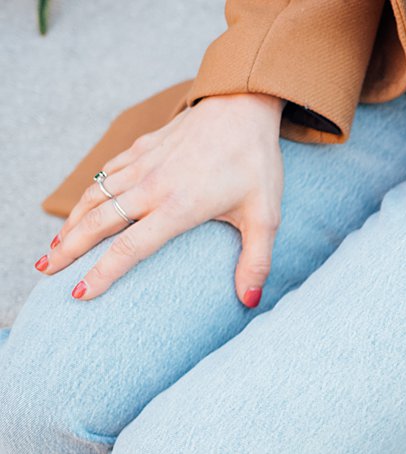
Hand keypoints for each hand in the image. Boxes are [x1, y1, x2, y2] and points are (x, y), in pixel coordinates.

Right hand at [36, 93, 285, 304]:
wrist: (242, 107)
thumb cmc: (256, 163)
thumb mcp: (265, 217)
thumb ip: (256, 262)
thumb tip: (249, 300)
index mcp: (179, 207)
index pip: (130, 247)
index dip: (103, 273)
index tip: (80, 293)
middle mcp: (152, 186)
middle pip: (98, 223)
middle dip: (69, 249)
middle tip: (47, 271)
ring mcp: (143, 165)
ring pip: (95, 197)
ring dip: (71, 223)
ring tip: (55, 248)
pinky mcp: (140, 149)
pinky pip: (105, 175)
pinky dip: (87, 195)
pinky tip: (80, 211)